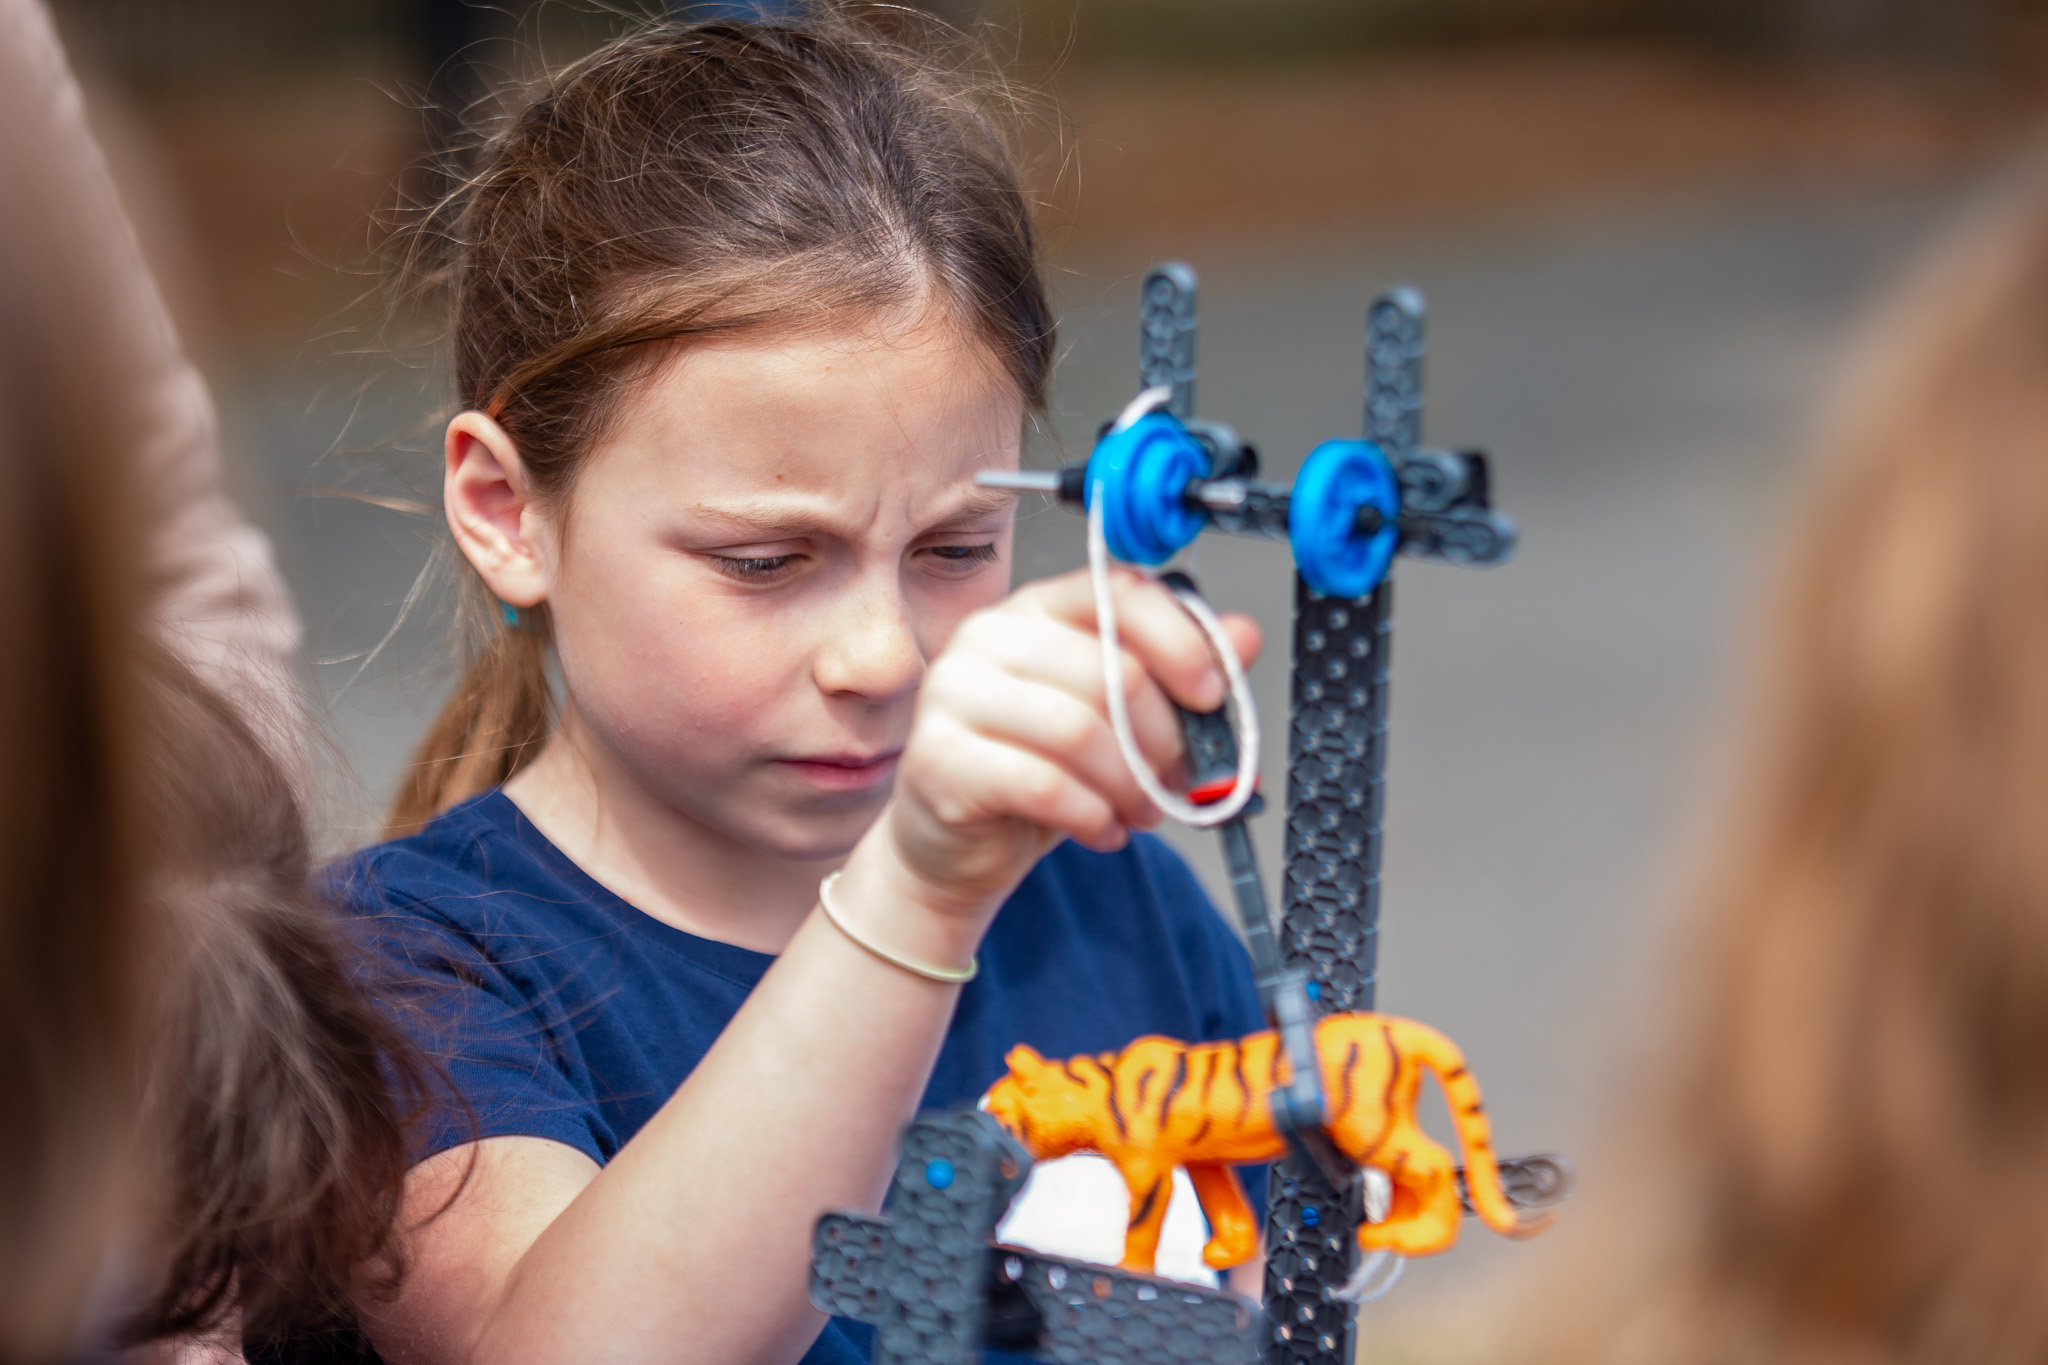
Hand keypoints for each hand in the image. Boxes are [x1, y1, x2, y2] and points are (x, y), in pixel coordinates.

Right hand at [864, 566, 1260, 926]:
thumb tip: (1244, 635)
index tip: (1211, 693)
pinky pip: (1042, 785)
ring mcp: (953, 692)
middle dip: (1162, 739)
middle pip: (1109, 670)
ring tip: (1140, 812)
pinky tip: (1102, 830)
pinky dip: (1091, 816)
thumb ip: (1176, 672)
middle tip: (1177, 780)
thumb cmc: (1035, 769)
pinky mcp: (937, 757)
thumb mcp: (1116, 718)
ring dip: (1130, 785)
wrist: (954, 843)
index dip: (1179, 641)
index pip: (1118, 591)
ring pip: (1078, 730)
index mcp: (1037, 608)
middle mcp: (988, 635)